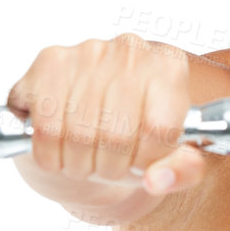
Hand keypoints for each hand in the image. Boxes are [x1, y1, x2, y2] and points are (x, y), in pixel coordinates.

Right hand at [6, 33, 207, 195]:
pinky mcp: (49, 63)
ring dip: (79, 165)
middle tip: (110, 167)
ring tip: (87, 160)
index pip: (160, 130)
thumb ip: (183, 170)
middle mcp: (131, 51)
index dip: (147, 160)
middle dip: (111, 168)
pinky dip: (50, 156)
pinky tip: (61, 150)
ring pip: (78, 136)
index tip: (142, 163)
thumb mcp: (175, 154)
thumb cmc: (141, 133)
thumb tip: (157, 180)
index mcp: (170, 68)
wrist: (100, 112)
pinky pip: (46, 130)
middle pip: (116, 136)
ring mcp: (87, 52)